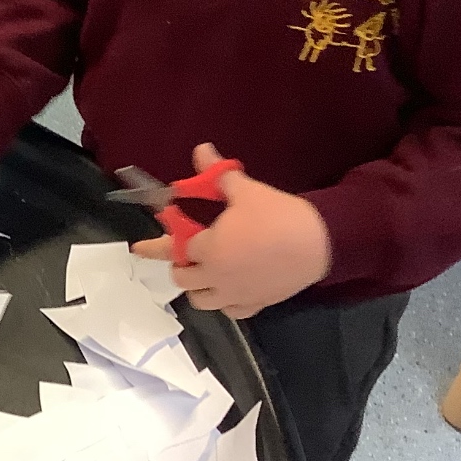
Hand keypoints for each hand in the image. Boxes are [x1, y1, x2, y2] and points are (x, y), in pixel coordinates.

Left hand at [130, 143, 330, 318]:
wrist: (321, 243)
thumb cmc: (278, 215)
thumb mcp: (246, 190)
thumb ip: (218, 174)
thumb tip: (201, 149)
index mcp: (208, 249)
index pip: (174, 247)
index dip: (156, 245)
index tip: (139, 247)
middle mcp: (216, 276)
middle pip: (183, 278)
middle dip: (178, 264)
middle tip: (184, 253)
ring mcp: (235, 295)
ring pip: (202, 301)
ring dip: (197, 288)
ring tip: (202, 274)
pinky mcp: (256, 304)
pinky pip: (231, 312)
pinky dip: (224, 303)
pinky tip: (228, 290)